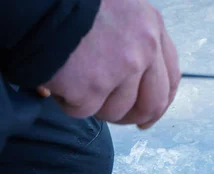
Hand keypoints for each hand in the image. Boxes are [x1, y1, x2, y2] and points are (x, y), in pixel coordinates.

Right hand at [43, 0, 180, 128]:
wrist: (39, 3)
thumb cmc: (74, 4)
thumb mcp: (122, 11)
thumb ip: (138, 41)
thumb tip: (141, 83)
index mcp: (152, 27)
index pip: (171, 78)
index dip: (160, 103)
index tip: (149, 117)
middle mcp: (145, 49)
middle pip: (151, 104)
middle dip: (133, 118)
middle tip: (116, 119)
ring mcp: (121, 69)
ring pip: (116, 111)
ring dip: (95, 107)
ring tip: (75, 84)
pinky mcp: (93, 86)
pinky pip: (83, 110)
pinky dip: (68, 102)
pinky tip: (59, 82)